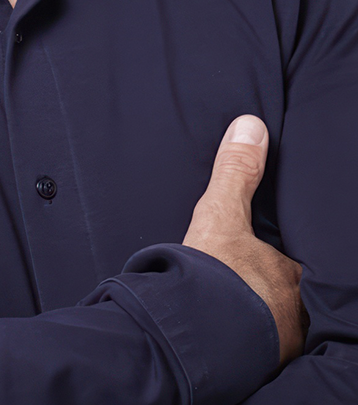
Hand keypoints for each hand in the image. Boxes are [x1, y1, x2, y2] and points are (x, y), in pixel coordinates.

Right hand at [183, 115, 306, 365]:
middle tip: (259, 279)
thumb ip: (236, 173)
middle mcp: (294, 316)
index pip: (305, 265)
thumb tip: (252, 125)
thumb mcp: (219, 216)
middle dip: (281, 289)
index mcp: (293, 279)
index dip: (294, 258)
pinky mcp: (254, 366)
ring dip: (265, 315)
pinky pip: (259, 347)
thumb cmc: (211, 277)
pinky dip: (249, 338)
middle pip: (295, 297)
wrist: (186, 337)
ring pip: (280, 324)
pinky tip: (233, 331)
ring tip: (247, 306)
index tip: (281, 250)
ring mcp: (277, 345)